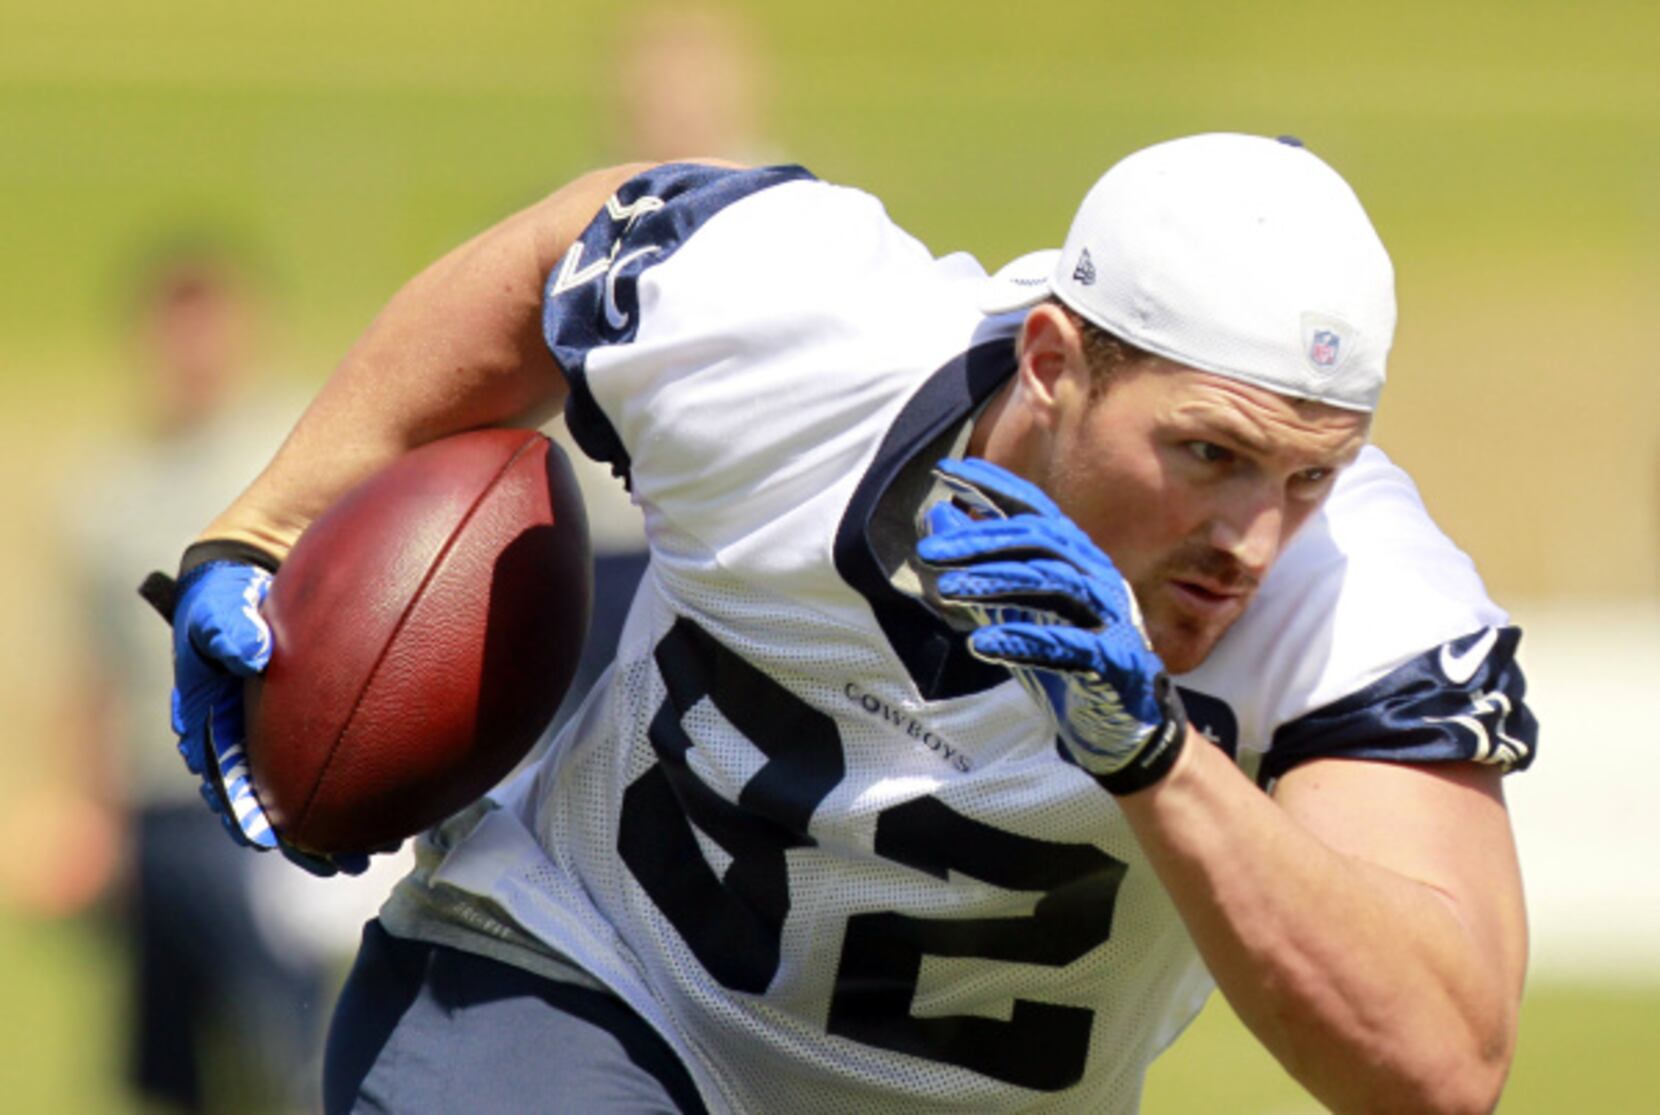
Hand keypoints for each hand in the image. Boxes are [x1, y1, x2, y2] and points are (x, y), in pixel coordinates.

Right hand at [143, 548, 370, 875]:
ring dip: (327, 837)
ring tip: (365, 862)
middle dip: (295, 841)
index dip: (242, 810)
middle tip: (335, 867)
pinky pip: (323, 776)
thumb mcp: (219, 607)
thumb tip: (252, 654)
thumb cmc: (227, 598)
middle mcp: (236, 742)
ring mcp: (269, 741)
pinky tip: (385, 824)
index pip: (223, 777)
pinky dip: (351, 802)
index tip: (265, 839)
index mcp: (207, 721)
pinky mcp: (300, 734)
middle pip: (264, 804)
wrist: (250, 585)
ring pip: (297, 800)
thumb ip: (229, 628)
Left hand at [916, 458, 1186, 794]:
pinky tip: (982, 643)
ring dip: (996, 582)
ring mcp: (1109, 616)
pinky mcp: (1114, 660)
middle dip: (981, 540)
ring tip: (946, 589)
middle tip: (929, 551)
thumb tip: (938, 517)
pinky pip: (1068, 644)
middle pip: (1039, 541)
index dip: (995, 486)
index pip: (1035, 510)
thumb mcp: (1015, 614)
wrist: (1120, 729)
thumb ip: (981, 570)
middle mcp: (1096, 577)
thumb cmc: (1067, 663)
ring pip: (1053, 582)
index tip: (949, 471)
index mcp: (1076, 559)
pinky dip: (1023, 641)